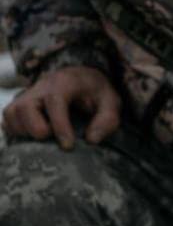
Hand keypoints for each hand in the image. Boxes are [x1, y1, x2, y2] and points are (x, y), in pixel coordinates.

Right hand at [2, 65, 120, 149]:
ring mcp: (27, 96)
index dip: (59, 125)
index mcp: (64, 82)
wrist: (81, 79)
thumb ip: (107, 120)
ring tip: (44, 140)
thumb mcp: (111, 102)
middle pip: (25, 106)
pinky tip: (33, 139)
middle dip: (35, 128)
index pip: (55, 101)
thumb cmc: (96, 93)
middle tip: (50, 139)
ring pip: (12, 114)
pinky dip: (16, 131)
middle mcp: (41, 87)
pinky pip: (8, 120)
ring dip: (24, 132)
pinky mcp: (19, 106)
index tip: (68, 146)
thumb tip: (91, 140)